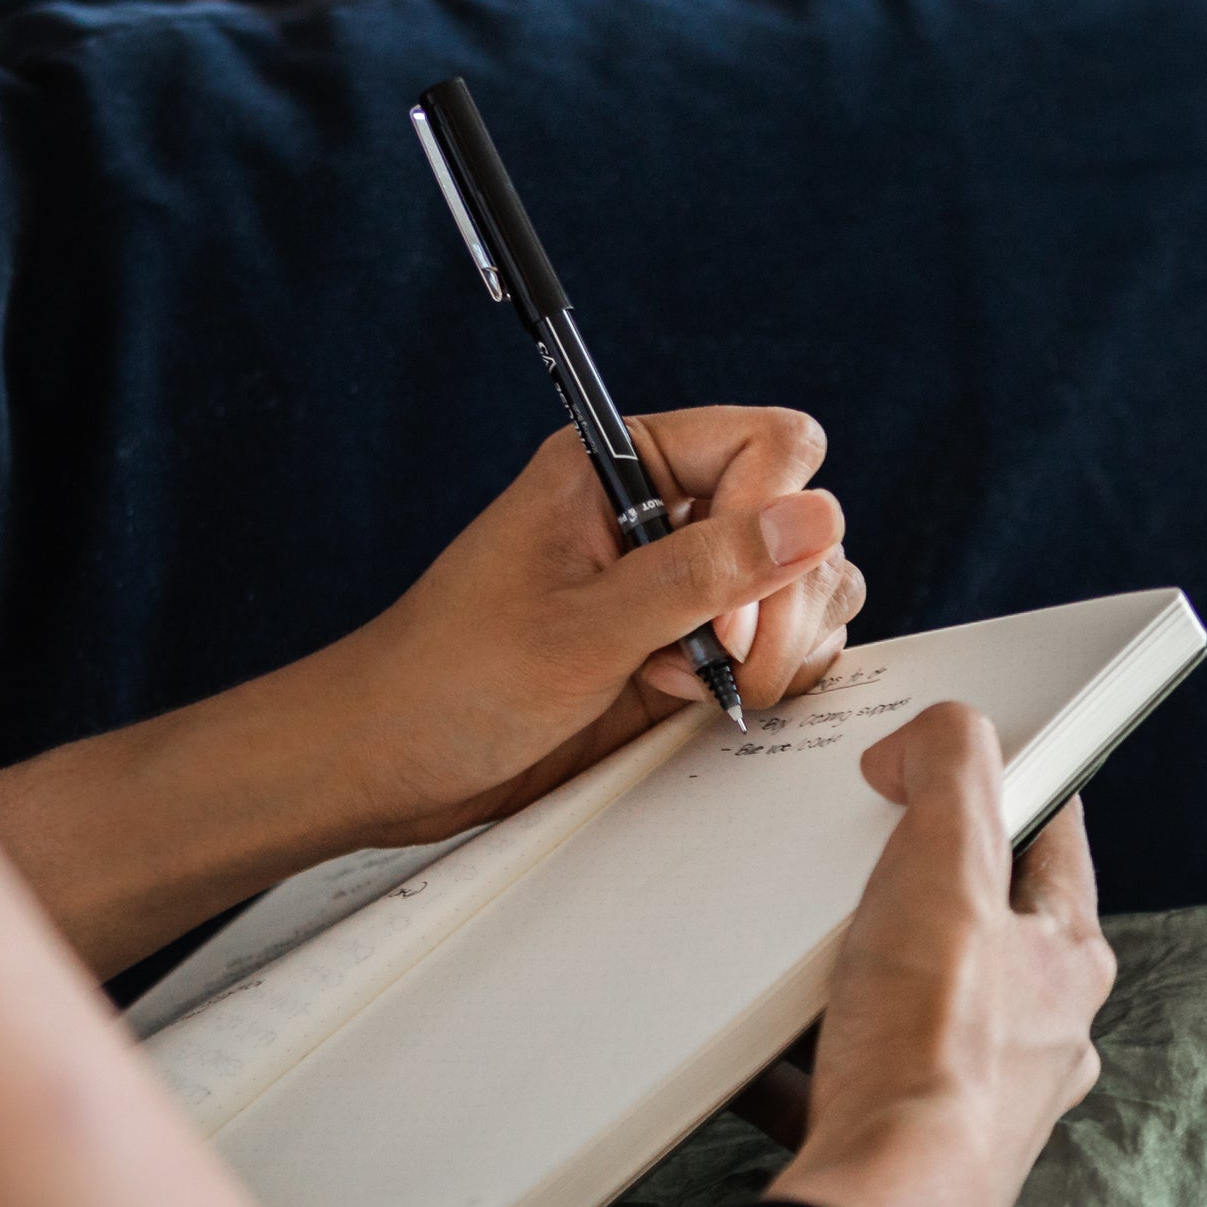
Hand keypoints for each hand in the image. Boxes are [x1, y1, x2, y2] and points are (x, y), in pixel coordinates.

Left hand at [324, 407, 869, 842]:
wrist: (392, 760)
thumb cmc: (453, 678)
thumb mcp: (584, 627)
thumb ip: (704, 572)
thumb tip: (814, 519)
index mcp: (618, 465)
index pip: (765, 445)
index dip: (772, 517)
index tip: (727, 604)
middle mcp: (658, 513)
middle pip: (797, 520)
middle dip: (782, 599)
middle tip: (726, 662)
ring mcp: (677, 584)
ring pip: (799, 585)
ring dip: (780, 643)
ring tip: (709, 687)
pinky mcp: (685, 648)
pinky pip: (774, 645)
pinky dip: (766, 677)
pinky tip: (697, 702)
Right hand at [774, 706, 1110, 1206]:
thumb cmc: (930, 1053)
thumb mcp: (945, 866)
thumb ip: (951, 771)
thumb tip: (938, 739)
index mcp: (1065, 963)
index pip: (1055, 844)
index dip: (1013, 789)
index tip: (972, 764)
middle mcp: (1039, 1040)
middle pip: (985, 936)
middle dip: (926, 898)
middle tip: (870, 867)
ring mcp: (977, 1105)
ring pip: (919, 1017)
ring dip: (864, 988)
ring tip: (809, 965)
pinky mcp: (909, 1152)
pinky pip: (850, 1088)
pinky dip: (806, 1067)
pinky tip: (759, 1057)